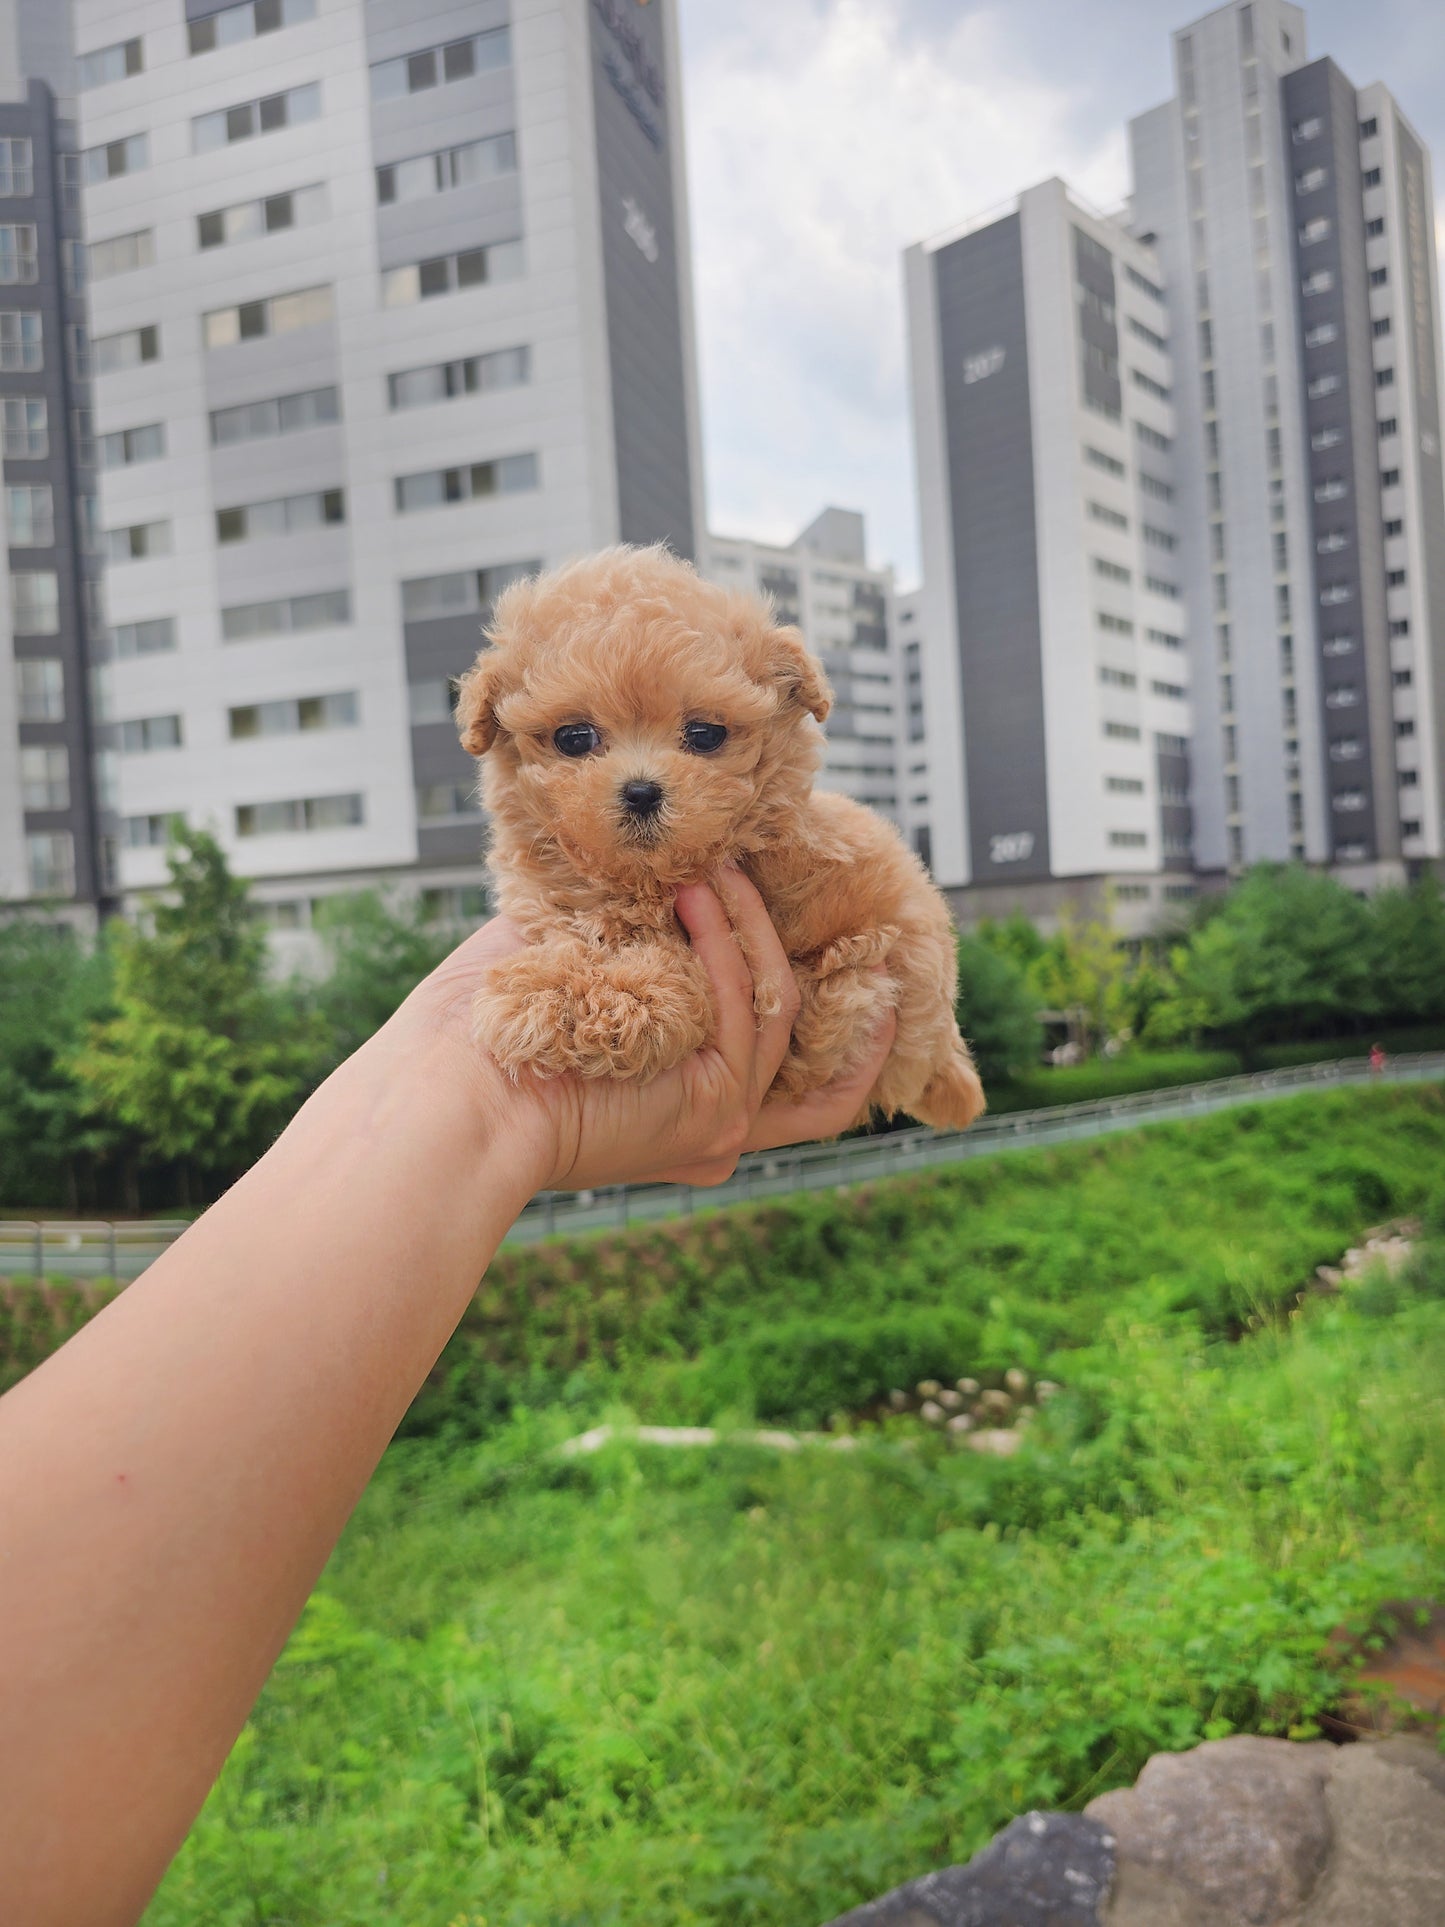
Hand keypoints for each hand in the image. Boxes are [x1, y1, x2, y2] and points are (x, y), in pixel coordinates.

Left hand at [405, 867, 896, 1192]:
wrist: (451, 1098)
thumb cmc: (491, 1032)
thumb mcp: (582, 973)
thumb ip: (641, 941)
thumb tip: (678, 870)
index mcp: (681, 1109)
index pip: (787, 1072)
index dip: (828, 1012)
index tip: (841, 942)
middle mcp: (714, 1129)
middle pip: (802, 1038)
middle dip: (819, 962)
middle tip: (804, 884)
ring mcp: (719, 1124)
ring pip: (776, 1006)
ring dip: (748, 925)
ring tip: (713, 867)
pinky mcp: (713, 1111)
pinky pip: (746, 1007)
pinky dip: (726, 941)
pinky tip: (698, 892)